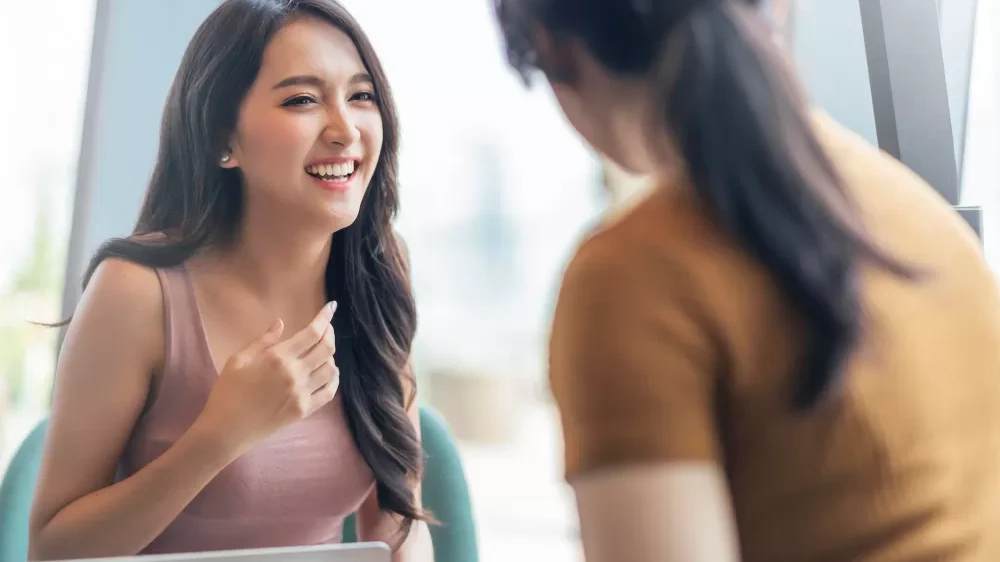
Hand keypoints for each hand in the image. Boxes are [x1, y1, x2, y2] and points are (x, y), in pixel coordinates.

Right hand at [192, 302, 339, 454]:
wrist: (226, 430)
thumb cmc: (227, 393)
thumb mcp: (238, 360)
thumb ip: (262, 340)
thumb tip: (281, 323)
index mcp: (278, 358)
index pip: (312, 333)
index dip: (325, 318)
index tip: (331, 307)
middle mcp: (295, 374)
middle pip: (327, 349)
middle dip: (330, 333)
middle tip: (326, 328)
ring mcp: (302, 394)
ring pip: (331, 369)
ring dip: (331, 356)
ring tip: (322, 352)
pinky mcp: (305, 411)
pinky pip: (329, 392)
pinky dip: (334, 379)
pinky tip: (329, 373)